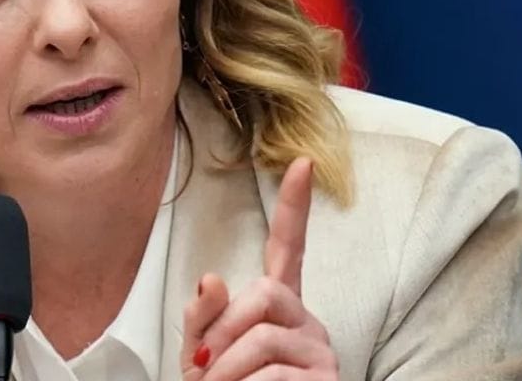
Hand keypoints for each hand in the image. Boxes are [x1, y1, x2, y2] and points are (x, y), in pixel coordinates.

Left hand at [181, 157, 338, 379]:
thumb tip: (211, 278)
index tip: (301, 161)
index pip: (289, 249)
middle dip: (223, 329)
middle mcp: (307, 324)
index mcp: (278, 309)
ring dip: (224, 372)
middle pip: (265, 293)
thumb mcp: (202, 357)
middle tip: (199, 369)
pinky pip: (275, 375)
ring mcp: (322, 354)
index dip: (294, 206)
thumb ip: (204, 319)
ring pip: (264, 340)